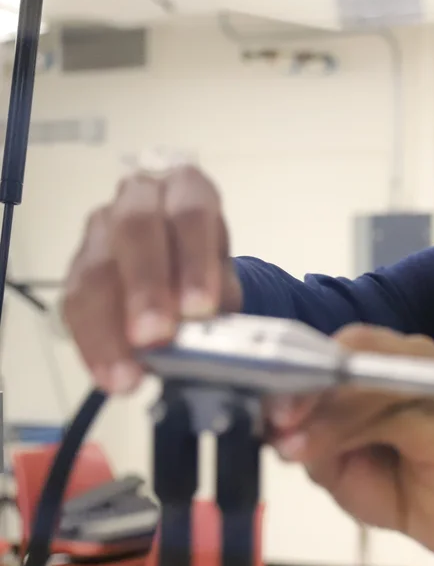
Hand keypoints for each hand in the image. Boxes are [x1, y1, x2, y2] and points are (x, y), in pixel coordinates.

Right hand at [61, 165, 241, 394]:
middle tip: (155, 337)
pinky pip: (75, 306)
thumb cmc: (207, 270)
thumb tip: (217, 331)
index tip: (199, 309)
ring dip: (111, 327)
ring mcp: (101, 230)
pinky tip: (110, 375)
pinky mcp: (76, 268)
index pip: (191, 214)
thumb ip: (223, 298)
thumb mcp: (227, 277)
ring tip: (130, 372)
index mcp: (186, 189)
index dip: (194, 262)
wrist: (184, 274)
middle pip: (136, 232)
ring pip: (96, 270)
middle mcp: (139, 199)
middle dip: (146, 288)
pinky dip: (94, 345)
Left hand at [268, 324, 433, 565]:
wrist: (429, 518)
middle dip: (311, 384)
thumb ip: (302, 426)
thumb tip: (268, 413)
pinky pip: (394, 419)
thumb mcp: (325, 451)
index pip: (338, 343)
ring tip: (293, 449)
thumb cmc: (379, 478)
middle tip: (277, 421)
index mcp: (380, 355)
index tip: (263, 397)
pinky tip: (324, 459)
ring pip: (372, 381)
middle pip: (357, 348)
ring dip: (327, 416)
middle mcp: (411, 357)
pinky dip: (351, 434)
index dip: (297, 362)